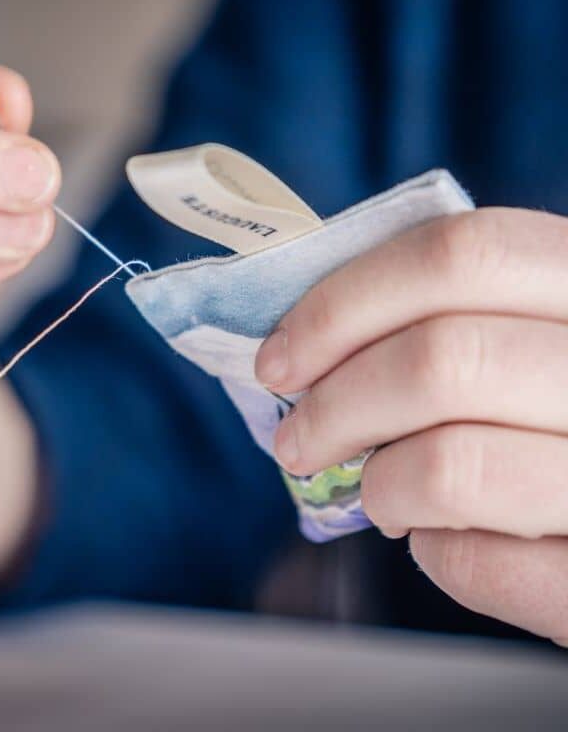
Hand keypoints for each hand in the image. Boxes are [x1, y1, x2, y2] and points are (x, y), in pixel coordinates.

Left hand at [255, 208, 567, 643]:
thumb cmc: (553, 413)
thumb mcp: (526, 335)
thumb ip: (448, 319)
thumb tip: (306, 351)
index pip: (460, 255)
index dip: (343, 305)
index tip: (278, 360)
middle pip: (441, 360)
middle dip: (334, 406)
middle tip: (293, 441)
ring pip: (450, 465)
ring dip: (377, 484)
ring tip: (371, 493)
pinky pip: (478, 563)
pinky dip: (433, 553)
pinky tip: (440, 537)